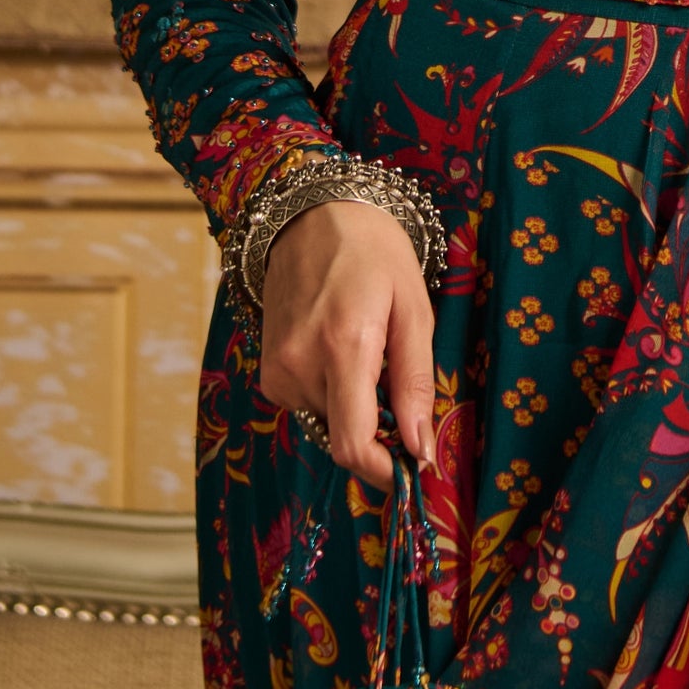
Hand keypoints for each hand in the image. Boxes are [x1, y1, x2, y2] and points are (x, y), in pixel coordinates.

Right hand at [257, 198, 436, 488]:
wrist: (311, 216)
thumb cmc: (372, 252)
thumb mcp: (413, 308)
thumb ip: (416, 382)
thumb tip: (421, 447)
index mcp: (343, 347)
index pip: (353, 444)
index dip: (385, 472)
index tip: (413, 472)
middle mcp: (299, 366)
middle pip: (344, 437)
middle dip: (380, 432)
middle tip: (403, 391)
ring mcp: (276, 370)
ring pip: (328, 422)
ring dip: (357, 408)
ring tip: (370, 354)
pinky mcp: (267, 371)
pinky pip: (310, 405)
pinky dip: (334, 395)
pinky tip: (344, 352)